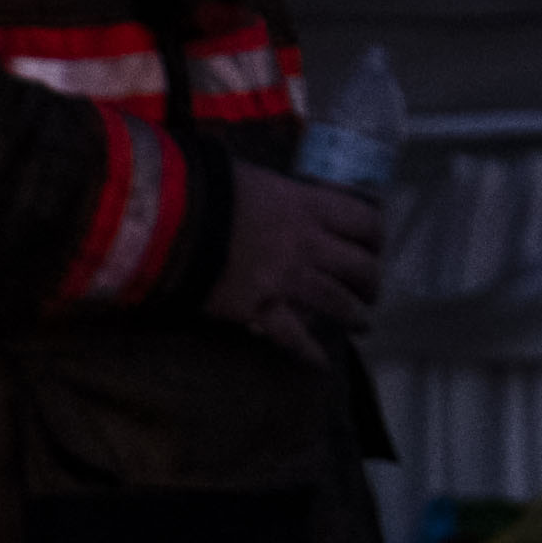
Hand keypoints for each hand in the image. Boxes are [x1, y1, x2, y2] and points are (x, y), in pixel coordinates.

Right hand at [205, 164, 382, 356]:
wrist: (166, 220)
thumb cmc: (206, 189)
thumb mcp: (256, 179)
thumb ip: (282, 195)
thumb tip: (289, 199)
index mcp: (309, 206)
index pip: (365, 222)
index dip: (375, 238)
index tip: (374, 248)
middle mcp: (308, 243)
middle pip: (360, 266)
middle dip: (370, 282)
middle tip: (369, 291)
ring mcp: (286, 278)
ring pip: (338, 302)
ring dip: (354, 315)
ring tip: (361, 324)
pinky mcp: (258, 309)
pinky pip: (293, 337)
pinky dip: (309, 352)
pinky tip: (321, 363)